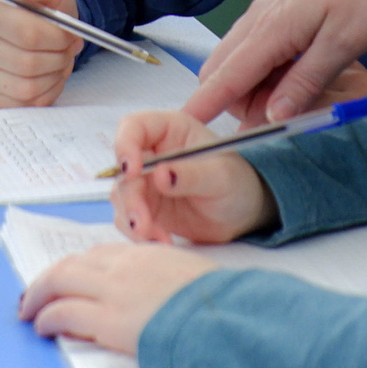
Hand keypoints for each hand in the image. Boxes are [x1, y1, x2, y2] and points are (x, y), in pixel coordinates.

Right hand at [0, 0, 82, 106]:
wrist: (42, 29)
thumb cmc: (44, 10)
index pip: (27, 34)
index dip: (57, 37)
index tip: (69, 33)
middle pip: (28, 63)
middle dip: (58, 58)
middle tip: (68, 48)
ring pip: (28, 87)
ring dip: (54, 75)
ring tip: (58, 60)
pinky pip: (26, 104)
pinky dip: (46, 91)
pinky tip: (48, 75)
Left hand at [20, 243, 219, 356]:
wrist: (223, 316)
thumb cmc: (217, 300)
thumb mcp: (188, 273)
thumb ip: (163, 275)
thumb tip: (158, 291)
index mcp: (144, 253)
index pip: (99, 254)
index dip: (78, 267)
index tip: (68, 277)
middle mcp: (123, 266)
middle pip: (73, 264)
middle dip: (48, 278)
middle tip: (34, 293)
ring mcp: (114, 290)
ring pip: (61, 281)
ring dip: (39, 294)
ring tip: (28, 309)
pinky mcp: (109, 319)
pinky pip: (65, 313)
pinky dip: (47, 317)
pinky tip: (41, 326)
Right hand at [110, 110, 274, 244]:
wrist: (244, 215)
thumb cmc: (238, 183)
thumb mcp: (221, 176)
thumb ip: (192, 174)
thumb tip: (160, 174)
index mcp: (170, 130)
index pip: (134, 126)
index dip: (125, 144)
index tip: (131, 171)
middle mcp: (153, 153)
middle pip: (123, 169)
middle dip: (130, 198)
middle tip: (143, 223)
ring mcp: (147, 182)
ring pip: (122, 196)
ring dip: (132, 218)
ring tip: (158, 237)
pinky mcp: (147, 208)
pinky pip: (129, 219)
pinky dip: (140, 233)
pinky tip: (164, 241)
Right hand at [185, 0, 366, 124]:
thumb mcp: (345, 42)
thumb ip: (306, 80)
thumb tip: (272, 116)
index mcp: (271, 29)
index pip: (226, 76)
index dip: (205, 105)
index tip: (187, 129)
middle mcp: (257, 20)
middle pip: (221, 71)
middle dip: (236, 103)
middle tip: (280, 119)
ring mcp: (263, 13)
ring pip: (235, 60)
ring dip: (250, 88)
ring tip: (295, 99)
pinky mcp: (274, 10)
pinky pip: (252, 48)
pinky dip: (261, 71)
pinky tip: (293, 76)